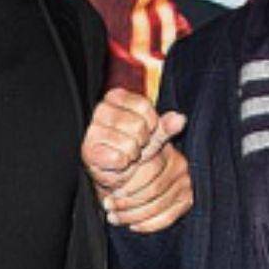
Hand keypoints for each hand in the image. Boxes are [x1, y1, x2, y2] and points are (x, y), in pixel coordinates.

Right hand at [82, 88, 191, 231]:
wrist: (115, 171)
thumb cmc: (132, 147)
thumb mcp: (153, 135)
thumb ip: (165, 126)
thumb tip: (180, 119)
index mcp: (116, 97)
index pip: (144, 105)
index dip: (151, 122)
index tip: (146, 130)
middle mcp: (101, 110)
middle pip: (138, 125)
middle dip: (142, 140)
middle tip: (135, 144)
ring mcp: (92, 130)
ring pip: (129, 143)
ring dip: (133, 154)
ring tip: (126, 154)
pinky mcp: (88, 151)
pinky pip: (118, 158)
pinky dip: (122, 164)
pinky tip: (118, 163)